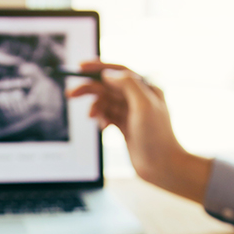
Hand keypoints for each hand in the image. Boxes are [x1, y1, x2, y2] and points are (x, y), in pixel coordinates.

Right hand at [66, 60, 211, 202]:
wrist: (162, 166)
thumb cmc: (157, 137)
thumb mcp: (144, 106)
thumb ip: (128, 85)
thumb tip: (108, 74)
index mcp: (146, 87)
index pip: (119, 71)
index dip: (98, 67)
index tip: (80, 67)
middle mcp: (139, 97)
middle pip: (108, 86)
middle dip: (89, 88)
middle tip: (70, 94)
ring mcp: (132, 112)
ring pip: (106, 102)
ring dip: (95, 107)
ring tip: (91, 117)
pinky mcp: (126, 126)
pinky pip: (107, 116)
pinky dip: (101, 118)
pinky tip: (102, 127)